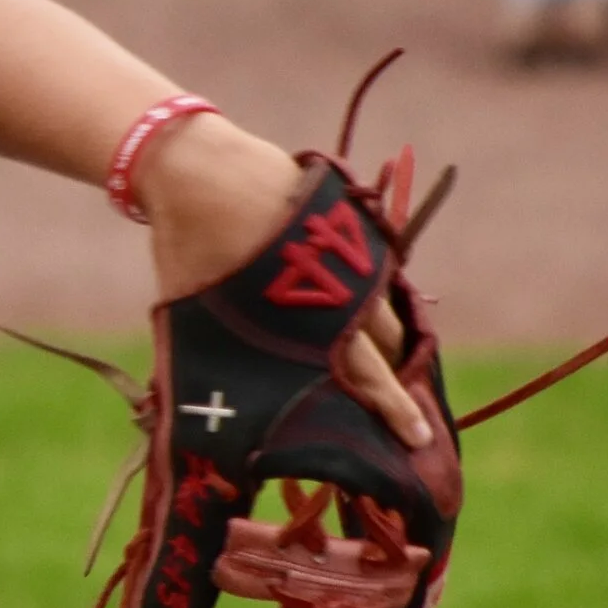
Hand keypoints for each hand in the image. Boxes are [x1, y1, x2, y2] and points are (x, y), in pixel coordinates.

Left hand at [135, 114, 431, 448]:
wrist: (199, 168)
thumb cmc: (189, 246)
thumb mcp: (194, 311)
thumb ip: (212, 354)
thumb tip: (199, 403)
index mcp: (312, 322)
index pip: (367, 378)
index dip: (393, 410)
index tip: (419, 440)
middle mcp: (346, 291)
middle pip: (389, 347)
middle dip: (399, 382)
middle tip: (410, 417)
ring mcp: (354, 254)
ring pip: (383, 308)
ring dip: (385, 337)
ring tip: (384, 364)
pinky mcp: (350, 222)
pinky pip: (372, 270)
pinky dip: (368, 292)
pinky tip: (358, 306)